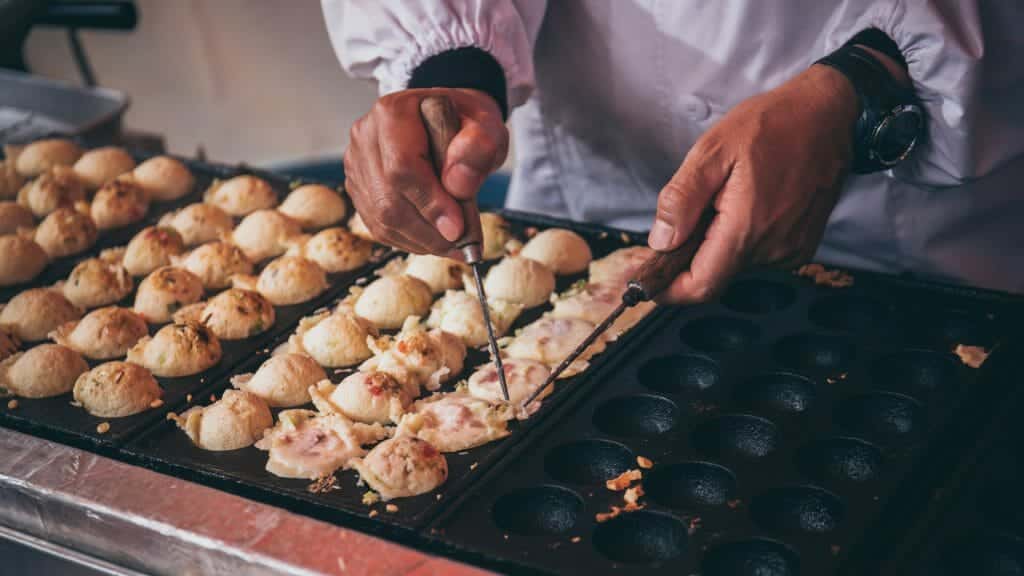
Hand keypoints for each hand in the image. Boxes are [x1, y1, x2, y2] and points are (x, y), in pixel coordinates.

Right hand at [344, 88, 507, 253]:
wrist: (451, 124)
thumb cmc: (467, 125)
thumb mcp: (487, 127)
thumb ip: (478, 149)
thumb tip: (458, 186)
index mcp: (393, 112)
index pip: (403, 167)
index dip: (430, 203)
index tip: (458, 228)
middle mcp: (366, 136)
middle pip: (388, 199)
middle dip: (429, 231)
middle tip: (464, 245)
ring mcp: (357, 164)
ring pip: (382, 218)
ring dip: (422, 240)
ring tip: (456, 245)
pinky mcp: (359, 188)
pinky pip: (379, 226)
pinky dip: (410, 240)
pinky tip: (435, 239)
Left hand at [648, 64, 858, 302]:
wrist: (827, 114)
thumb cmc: (772, 125)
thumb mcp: (712, 151)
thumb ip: (682, 200)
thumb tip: (661, 241)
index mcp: (747, 229)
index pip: (700, 286)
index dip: (670, 289)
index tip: (650, 280)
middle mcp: (773, 249)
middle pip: (715, 274)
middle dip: (693, 253)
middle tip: (692, 209)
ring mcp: (791, 250)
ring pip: (735, 264)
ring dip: (719, 241)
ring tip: (727, 197)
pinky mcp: (801, 245)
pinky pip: (758, 254)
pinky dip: (742, 237)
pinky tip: (749, 203)